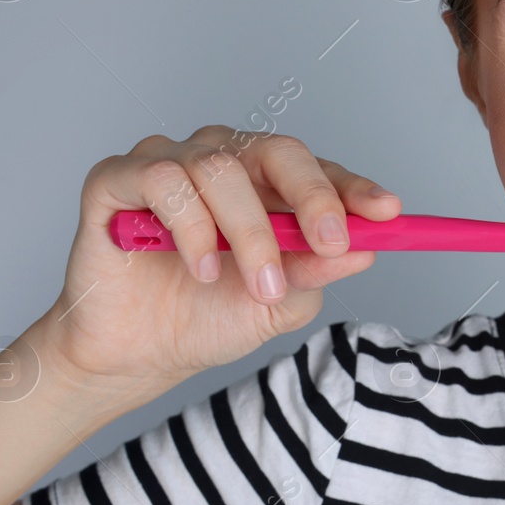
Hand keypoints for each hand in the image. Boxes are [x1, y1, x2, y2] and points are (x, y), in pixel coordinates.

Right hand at [40, 126, 399, 388]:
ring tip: (256, 284)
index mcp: (264, 184)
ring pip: (220, 167)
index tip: (387, 213)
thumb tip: (365, 247)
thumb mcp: (279, 304)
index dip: (353, 188)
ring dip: (250, 232)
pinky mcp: (117, 180)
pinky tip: (200, 267)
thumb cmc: (206, 317)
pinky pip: (163, 179)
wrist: (136, 355)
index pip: (317, 169)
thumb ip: (316, 272)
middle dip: (311, 195)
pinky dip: (191, 227)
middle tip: (328, 241)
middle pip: (275, 149)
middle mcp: (219, 161)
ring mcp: (167, 163)